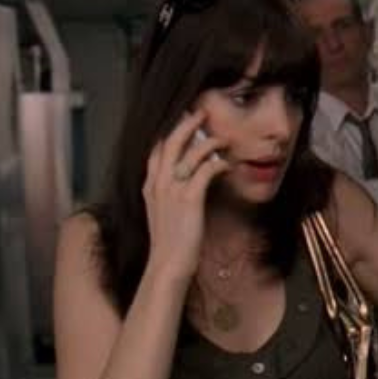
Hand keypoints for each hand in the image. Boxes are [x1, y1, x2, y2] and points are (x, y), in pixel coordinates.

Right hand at [142, 109, 229, 282]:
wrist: (168, 265)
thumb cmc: (171, 244)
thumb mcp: (165, 215)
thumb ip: (170, 197)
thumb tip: (188, 185)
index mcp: (150, 186)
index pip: (156, 149)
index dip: (169, 132)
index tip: (183, 122)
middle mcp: (158, 184)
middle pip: (169, 142)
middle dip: (186, 124)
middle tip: (202, 113)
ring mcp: (172, 190)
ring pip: (188, 152)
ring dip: (207, 141)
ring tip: (222, 138)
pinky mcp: (189, 200)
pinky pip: (205, 171)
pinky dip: (218, 163)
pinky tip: (227, 165)